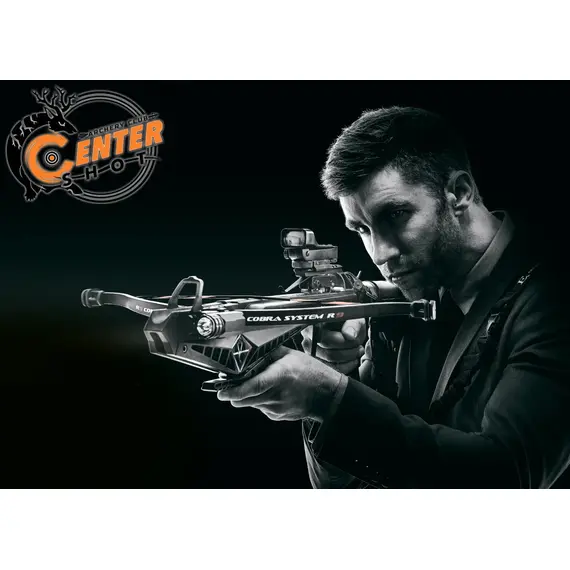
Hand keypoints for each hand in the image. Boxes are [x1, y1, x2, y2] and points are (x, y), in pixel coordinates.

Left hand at [217, 346, 344, 421]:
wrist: (328, 395)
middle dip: (235, 394)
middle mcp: (277, 395)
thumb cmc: (312, 373)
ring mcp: (277, 408)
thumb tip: (250, 351)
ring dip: (249, 396)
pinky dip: (261, 401)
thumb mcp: (291, 356)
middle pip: (245, 399)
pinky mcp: (278, 416)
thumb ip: (270, 353)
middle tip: (230, 386)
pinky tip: (272, 392)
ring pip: (252, 404)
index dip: (234, 391)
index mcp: (280, 376)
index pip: (252, 387)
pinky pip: (262, 408)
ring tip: (259, 384)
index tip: (222, 391)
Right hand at [301, 319, 366, 374]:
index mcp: (313, 325)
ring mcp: (312, 354)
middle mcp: (308, 340)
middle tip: (358, 344)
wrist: (348, 328)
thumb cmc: (348, 322)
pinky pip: (333, 371)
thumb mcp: (354, 318)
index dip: (342, 341)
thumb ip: (352, 325)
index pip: (324, 339)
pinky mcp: (319, 364)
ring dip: (349, 358)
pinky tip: (353, 359)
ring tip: (357, 350)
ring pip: (331, 364)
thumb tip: (349, 335)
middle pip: (328, 354)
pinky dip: (347, 366)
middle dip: (348, 350)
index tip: (353, 338)